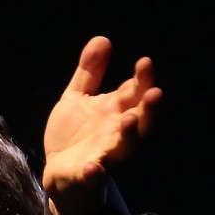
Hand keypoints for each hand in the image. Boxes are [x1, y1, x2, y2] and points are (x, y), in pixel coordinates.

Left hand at [41, 37, 161, 214]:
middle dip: (149, 107)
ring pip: (126, 147)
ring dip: (130, 135)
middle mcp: (118, 132)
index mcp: (117, 111)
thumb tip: (102, 38)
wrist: (59, 172)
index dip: (142, 79)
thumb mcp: (78, 98)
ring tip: (130, 119)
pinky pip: (95, 176)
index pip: (135, 93)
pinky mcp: (88, 176)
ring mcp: (106, 155)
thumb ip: (89, 72)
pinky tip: (94, 168)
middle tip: (155, 92)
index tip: (144, 62)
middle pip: (141, 120)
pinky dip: (96, 173)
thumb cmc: (76, 134)